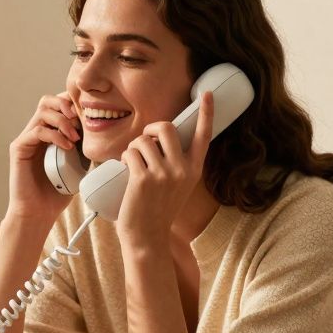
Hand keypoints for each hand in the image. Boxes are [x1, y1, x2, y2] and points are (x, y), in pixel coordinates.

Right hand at [7, 91, 80, 222]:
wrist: (39, 213)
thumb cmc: (58, 192)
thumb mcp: (79, 165)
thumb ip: (84, 147)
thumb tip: (104, 134)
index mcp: (49, 133)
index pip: (59, 105)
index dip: (74, 104)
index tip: (90, 117)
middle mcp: (35, 132)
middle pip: (48, 100)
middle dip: (67, 105)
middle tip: (81, 121)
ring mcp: (26, 139)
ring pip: (43, 111)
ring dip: (63, 120)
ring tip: (75, 138)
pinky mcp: (19, 148)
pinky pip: (37, 130)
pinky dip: (55, 135)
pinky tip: (67, 147)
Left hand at [116, 92, 213, 246]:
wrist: (147, 237)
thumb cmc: (158, 209)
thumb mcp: (177, 186)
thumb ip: (175, 164)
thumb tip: (159, 139)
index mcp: (194, 170)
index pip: (204, 136)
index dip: (206, 113)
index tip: (208, 94)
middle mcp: (182, 170)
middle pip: (166, 128)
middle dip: (150, 129)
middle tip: (144, 142)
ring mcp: (163, 174)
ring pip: (144, 140)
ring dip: (133, 147)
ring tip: (133, 162)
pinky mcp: (143, 178)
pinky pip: (130, 152)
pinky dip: (124, 157)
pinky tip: (125, 169)